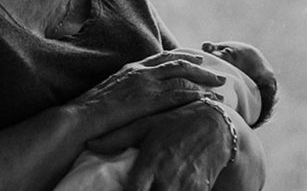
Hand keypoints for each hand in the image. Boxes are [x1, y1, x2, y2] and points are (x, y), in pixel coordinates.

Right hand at [71, 51, 226, 139]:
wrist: (81, 115)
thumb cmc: (92, 109)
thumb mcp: (111, 90)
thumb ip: (126, 86)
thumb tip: (135, 92)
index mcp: (132, 68)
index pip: (163, 56)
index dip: (182, 56)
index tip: (197, 56)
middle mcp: (141, 71)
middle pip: (177, 62)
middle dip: (199, 65)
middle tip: (216, 69)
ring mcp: (146, 83)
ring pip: (182, 75)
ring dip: (204, 78)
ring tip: (220, 83)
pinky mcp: (148, 98)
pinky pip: (178, 93)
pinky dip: (196, 94)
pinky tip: (208, 98)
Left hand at [87, 101, 232, 190]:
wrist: (217, 124)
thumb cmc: (175, 121)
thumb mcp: (146, 124)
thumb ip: (117, 137)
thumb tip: (89, 144)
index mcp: (151, 163)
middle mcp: (168, 179)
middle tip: (137, 189)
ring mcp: (186, 188)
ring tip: (152, 187)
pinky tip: (164, 188)